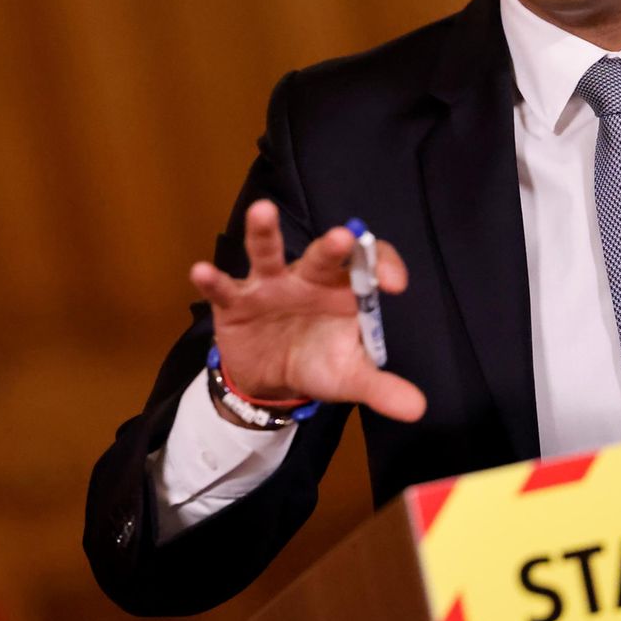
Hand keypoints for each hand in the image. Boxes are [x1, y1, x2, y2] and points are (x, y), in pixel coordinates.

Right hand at [189, 200, 425, 422]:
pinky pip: (224, 287)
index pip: (368, 263)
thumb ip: (381, 387)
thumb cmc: (317, 362)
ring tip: (261, 211)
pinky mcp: (236, 302)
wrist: (270, 381)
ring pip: (267, 253)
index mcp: (343, 290)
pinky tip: (201, 270)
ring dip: (263, 232)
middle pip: (322, 256)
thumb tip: (418, 410)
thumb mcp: (349, 378)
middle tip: (341, 237)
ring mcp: (269, 285)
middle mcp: (308, 278)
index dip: (382, 265)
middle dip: (330, 247)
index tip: (395, 285)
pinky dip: (212, 279)